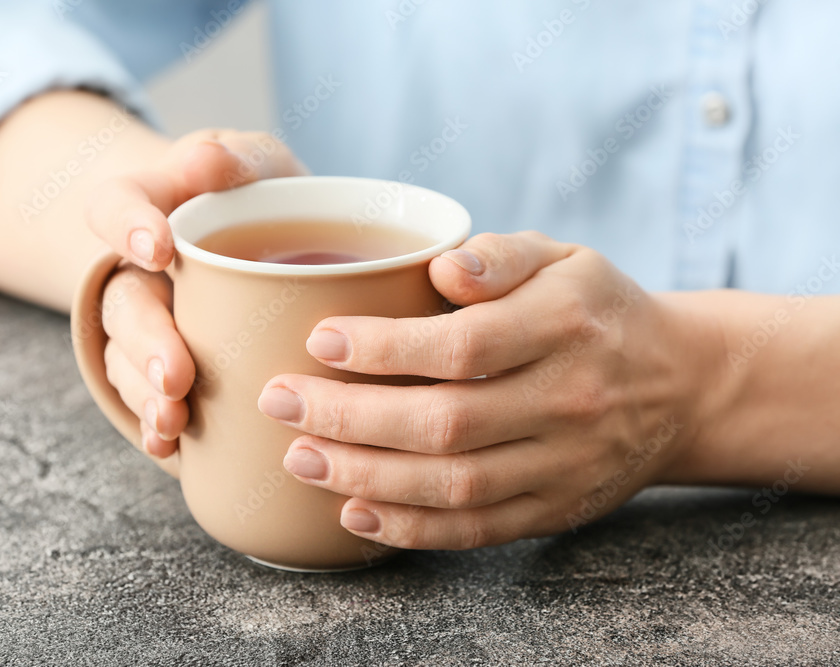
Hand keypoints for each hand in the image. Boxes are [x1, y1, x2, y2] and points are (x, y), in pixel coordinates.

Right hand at [91, 129, 307, 456]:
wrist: (263, 243)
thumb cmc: (255, 195)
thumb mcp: (254, 161)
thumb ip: (234, 158)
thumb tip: (207, 163)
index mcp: (148, 208)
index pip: (114, 206)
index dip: (127, 227)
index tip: (160, 247)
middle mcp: (137, 271)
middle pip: (123, 304)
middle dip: (145, 340)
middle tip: (174, 372)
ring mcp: (148, 323)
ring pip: (126, 360)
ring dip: (144, 393)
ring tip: (171, 422)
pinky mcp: (164, 366)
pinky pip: (146, 398)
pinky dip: (154, 423)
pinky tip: (171, 449)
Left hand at [257, 232, 711, 548]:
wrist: (680, 386)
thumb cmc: (597, 312)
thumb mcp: (564, 258)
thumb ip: (501, 256)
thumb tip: (440, 267)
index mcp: (566, 326)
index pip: (464, 345)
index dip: (384, 348)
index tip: (319, 339)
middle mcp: (569, 400)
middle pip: (446, 423)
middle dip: (350, 416)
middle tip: (281, 400)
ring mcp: (565, 464)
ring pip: (453, 485)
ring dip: (365, 475)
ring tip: (299, 456)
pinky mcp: (556, 508)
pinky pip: (477, 530)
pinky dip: (410, 528)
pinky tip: (354, 511)